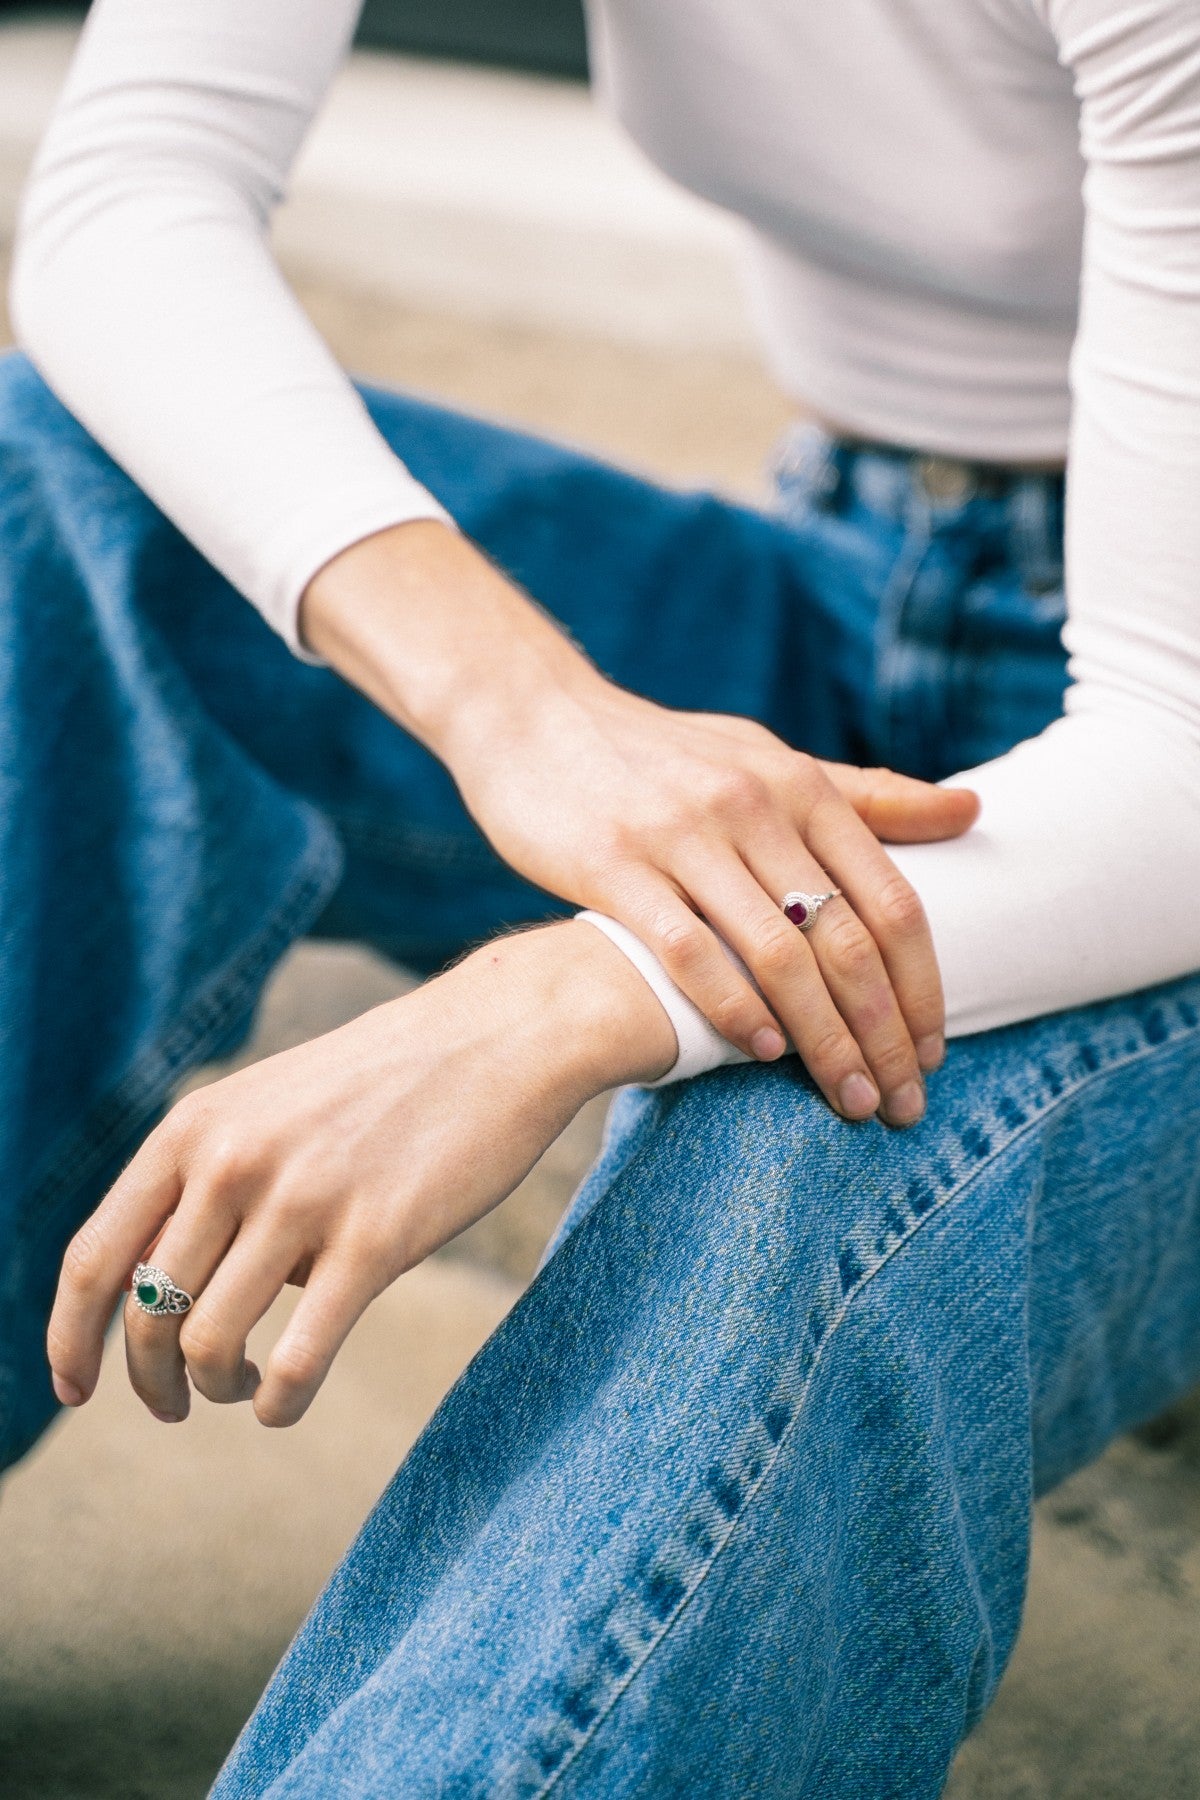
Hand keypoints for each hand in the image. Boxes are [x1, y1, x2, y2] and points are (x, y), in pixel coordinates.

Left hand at [47, 923, 675, 1428]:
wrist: (497, 1036)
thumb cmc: (382, 1082)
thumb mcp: (267, 1108)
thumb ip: (208, 1183)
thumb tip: (163, 1296)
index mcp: (195, 1128)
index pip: (93, 1257)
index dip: (69, 1338)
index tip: (73, 1388)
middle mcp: (234, 1161)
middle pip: (148, 1314)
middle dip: (150, 1381)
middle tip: (173, 1405)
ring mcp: (304, 1200)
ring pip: (212, 1344)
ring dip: (215, 1390)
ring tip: (243, 1389)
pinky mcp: (378, 1239)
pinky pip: (300, 1357)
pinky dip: (279, 1401)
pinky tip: (285, 1402)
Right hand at [304, 522, 978, 1125]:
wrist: (534, 715)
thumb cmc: (666, 754)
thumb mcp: (769, 758)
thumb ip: (866, 795)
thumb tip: (975, 810)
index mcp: (799, 784)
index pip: (891, 902)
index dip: (923, 987)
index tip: (935, 1053)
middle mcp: (751, 805)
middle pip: (846, 940)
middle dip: (885, 1033)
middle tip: (903, 1101)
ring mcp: (682, 835)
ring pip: (779, 956)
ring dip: (824, 1041)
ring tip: (848, 1098)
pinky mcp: (614, 865)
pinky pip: (689, 952)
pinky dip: (734, 1009)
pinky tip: (763, 1053)